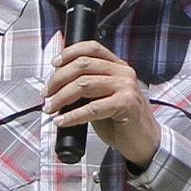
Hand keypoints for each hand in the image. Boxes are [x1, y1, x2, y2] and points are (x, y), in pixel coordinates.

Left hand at [44, 41, 160, 168]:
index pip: (91, 48)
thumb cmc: (121, 122)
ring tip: (50, 108)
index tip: (54, 64)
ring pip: (84, 84)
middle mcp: (123, 73)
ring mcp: (126, 87)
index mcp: (117, 67)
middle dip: (58, 79)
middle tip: (46, 93)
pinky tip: (62, 121)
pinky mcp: (126, 104)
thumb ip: (86, 88)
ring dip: (61, 97)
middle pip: (83, 65)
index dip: (70, 53)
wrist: (144, 142)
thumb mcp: (102, 98)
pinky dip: (72, 116)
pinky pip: (92, 108)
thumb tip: (57, 87)